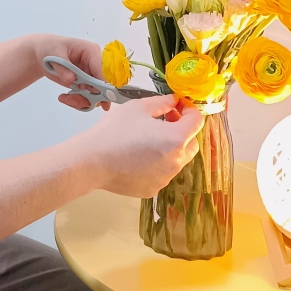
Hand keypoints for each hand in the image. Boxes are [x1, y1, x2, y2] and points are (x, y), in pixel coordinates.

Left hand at [30, 34, 110, 111]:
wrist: (43, 54)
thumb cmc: (51, 48)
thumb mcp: (54, 54)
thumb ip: (63, 67)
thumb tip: (71, 79)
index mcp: (92, 52)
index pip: (102, 70)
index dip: (103, 85)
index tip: (101, 100)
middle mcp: (95, 65)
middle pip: (102, 86)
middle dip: (90, 97)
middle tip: (72, 100)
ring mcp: (90, 77)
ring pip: (95, 96)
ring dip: (81, 101)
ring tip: (65, 98)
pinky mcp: (84, 85)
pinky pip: (86, 99)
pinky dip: (76, 102)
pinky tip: (64, 97)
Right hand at [76, 93, 204, 197]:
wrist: (93, 161)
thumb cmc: (115, 131)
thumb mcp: (139, 107)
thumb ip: (162, 102)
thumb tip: (174, 101)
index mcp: (176, 138)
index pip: (197, 121)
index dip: (189, 109)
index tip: (177, 105)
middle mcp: (176, 161)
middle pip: (191, 143)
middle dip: (183, 129)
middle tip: (165, 119)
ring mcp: (166, 178)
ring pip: (177, 159)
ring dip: (170, 146)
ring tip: (148, 137)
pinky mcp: (153, 189)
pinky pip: (162, 172)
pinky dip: (157, 163)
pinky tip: (138, 155)